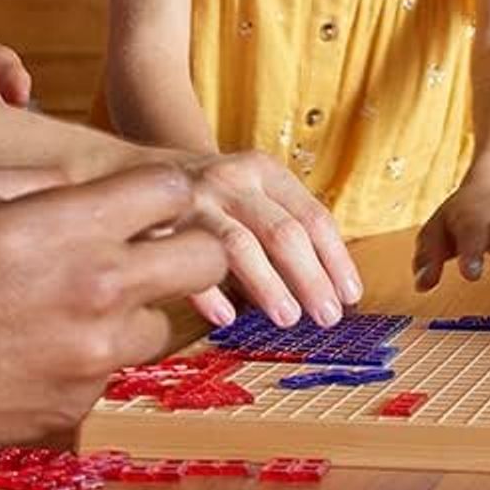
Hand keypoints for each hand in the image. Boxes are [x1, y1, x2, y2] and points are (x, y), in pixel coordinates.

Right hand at [0, 162, 225, 466]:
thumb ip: (40, 179)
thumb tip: (88, 184)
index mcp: (68, 229)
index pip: (173, 193)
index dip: (162, 191)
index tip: (145, 201)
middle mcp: (93, 295)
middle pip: (202, 260)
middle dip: (183, 247)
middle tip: (142, 249)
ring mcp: (86, 362)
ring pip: (159, 326)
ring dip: (132, 311)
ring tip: (69, 305)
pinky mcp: (69, 414)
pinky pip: (110, 376)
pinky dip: (87, 360)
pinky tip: (33, 348)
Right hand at [172, 149, 363, 331]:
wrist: (139, 171)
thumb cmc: (213, 198)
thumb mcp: (252, 196)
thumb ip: (285, 231)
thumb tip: (330, 292)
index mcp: (264, 171)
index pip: (313, 217)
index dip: (336, 259)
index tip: (350, 296)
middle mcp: (233, 180)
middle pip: (284, 233)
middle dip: (311, 278)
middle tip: (328, 317)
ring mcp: (197, 201)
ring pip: (241, 246)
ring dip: (268, 286)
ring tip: (289, 318)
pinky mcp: (161, 224)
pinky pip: (190, 261)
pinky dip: (209, 291)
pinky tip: (226, 317)